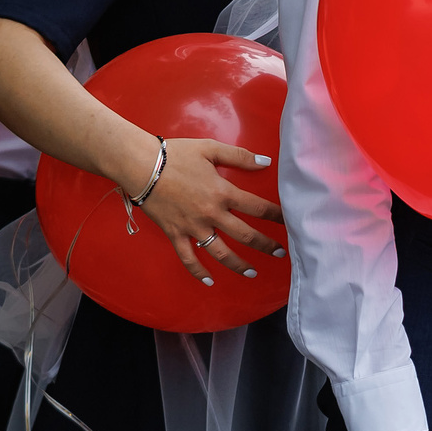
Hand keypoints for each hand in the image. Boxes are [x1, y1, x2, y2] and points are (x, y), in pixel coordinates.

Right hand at [122, 139, 282, 283]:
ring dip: (238, 265)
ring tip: (252, 273)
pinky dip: (198, 272)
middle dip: (265, 245)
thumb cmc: (175, 154)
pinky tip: (209, 281)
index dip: (277, 216)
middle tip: (280, 254)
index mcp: (222, 192)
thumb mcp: (211, 149)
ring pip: (220, 253)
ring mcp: (193, 227)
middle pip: (245, 235)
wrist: (140, 165)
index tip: (291, 223)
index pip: (258, 208)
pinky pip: (188, 258)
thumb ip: (240, 157)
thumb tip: (266, 162)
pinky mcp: (175, 234)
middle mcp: (211, 214)